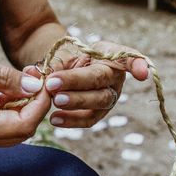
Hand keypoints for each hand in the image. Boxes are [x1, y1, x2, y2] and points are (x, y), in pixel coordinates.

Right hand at [0, 51, 50, 147]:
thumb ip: (1, 77)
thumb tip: (34, 85)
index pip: (22, 125)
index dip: (40, 104)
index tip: (44, 81)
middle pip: (24, 129)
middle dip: (37, 102)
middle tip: (36, 74)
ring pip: (18, 127)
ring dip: (28, 103)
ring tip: (27, 75)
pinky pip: (7, 123)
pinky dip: (17, 105)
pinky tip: (15, 84)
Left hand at [23, 41, 149, 127]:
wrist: (65, 70)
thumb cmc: (68, 59)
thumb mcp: (62, 55)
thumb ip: (52, 64)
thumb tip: (33, 73)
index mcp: (111, 56)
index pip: (129, 58)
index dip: (137, 64)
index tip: (141, 74)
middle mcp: (115, 77)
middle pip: (100, 81)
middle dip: (76, 83)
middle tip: (53, 85)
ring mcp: (110, 96)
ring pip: (98, 102)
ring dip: (75, 102)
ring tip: (54, 103)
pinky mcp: (100, 113)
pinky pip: (89, 120)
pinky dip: (71, 120)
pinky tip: (53, 120)